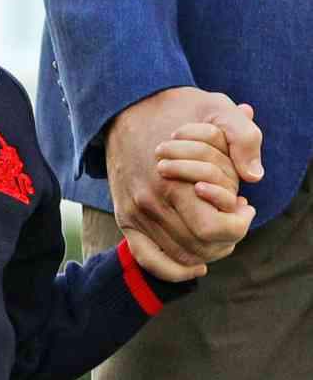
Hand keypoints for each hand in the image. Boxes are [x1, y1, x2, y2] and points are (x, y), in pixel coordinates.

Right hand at [107, 88, 260, 274]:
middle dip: (227, 238)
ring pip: (180, 256)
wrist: (127, 107)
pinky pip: (149, 260)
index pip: (213, 229)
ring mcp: (136, 215)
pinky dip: (174, 271)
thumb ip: (243, 138)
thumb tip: (254, 177)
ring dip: (208, 252)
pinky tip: (196, 267)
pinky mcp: (126, 219)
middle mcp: (151, 205)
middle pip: (199, 247)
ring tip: (220, 230)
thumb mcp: (218, 108)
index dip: (239, 225)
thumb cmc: (178, 108)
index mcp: (174, 182)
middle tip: (237, 217)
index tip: (247, 206)